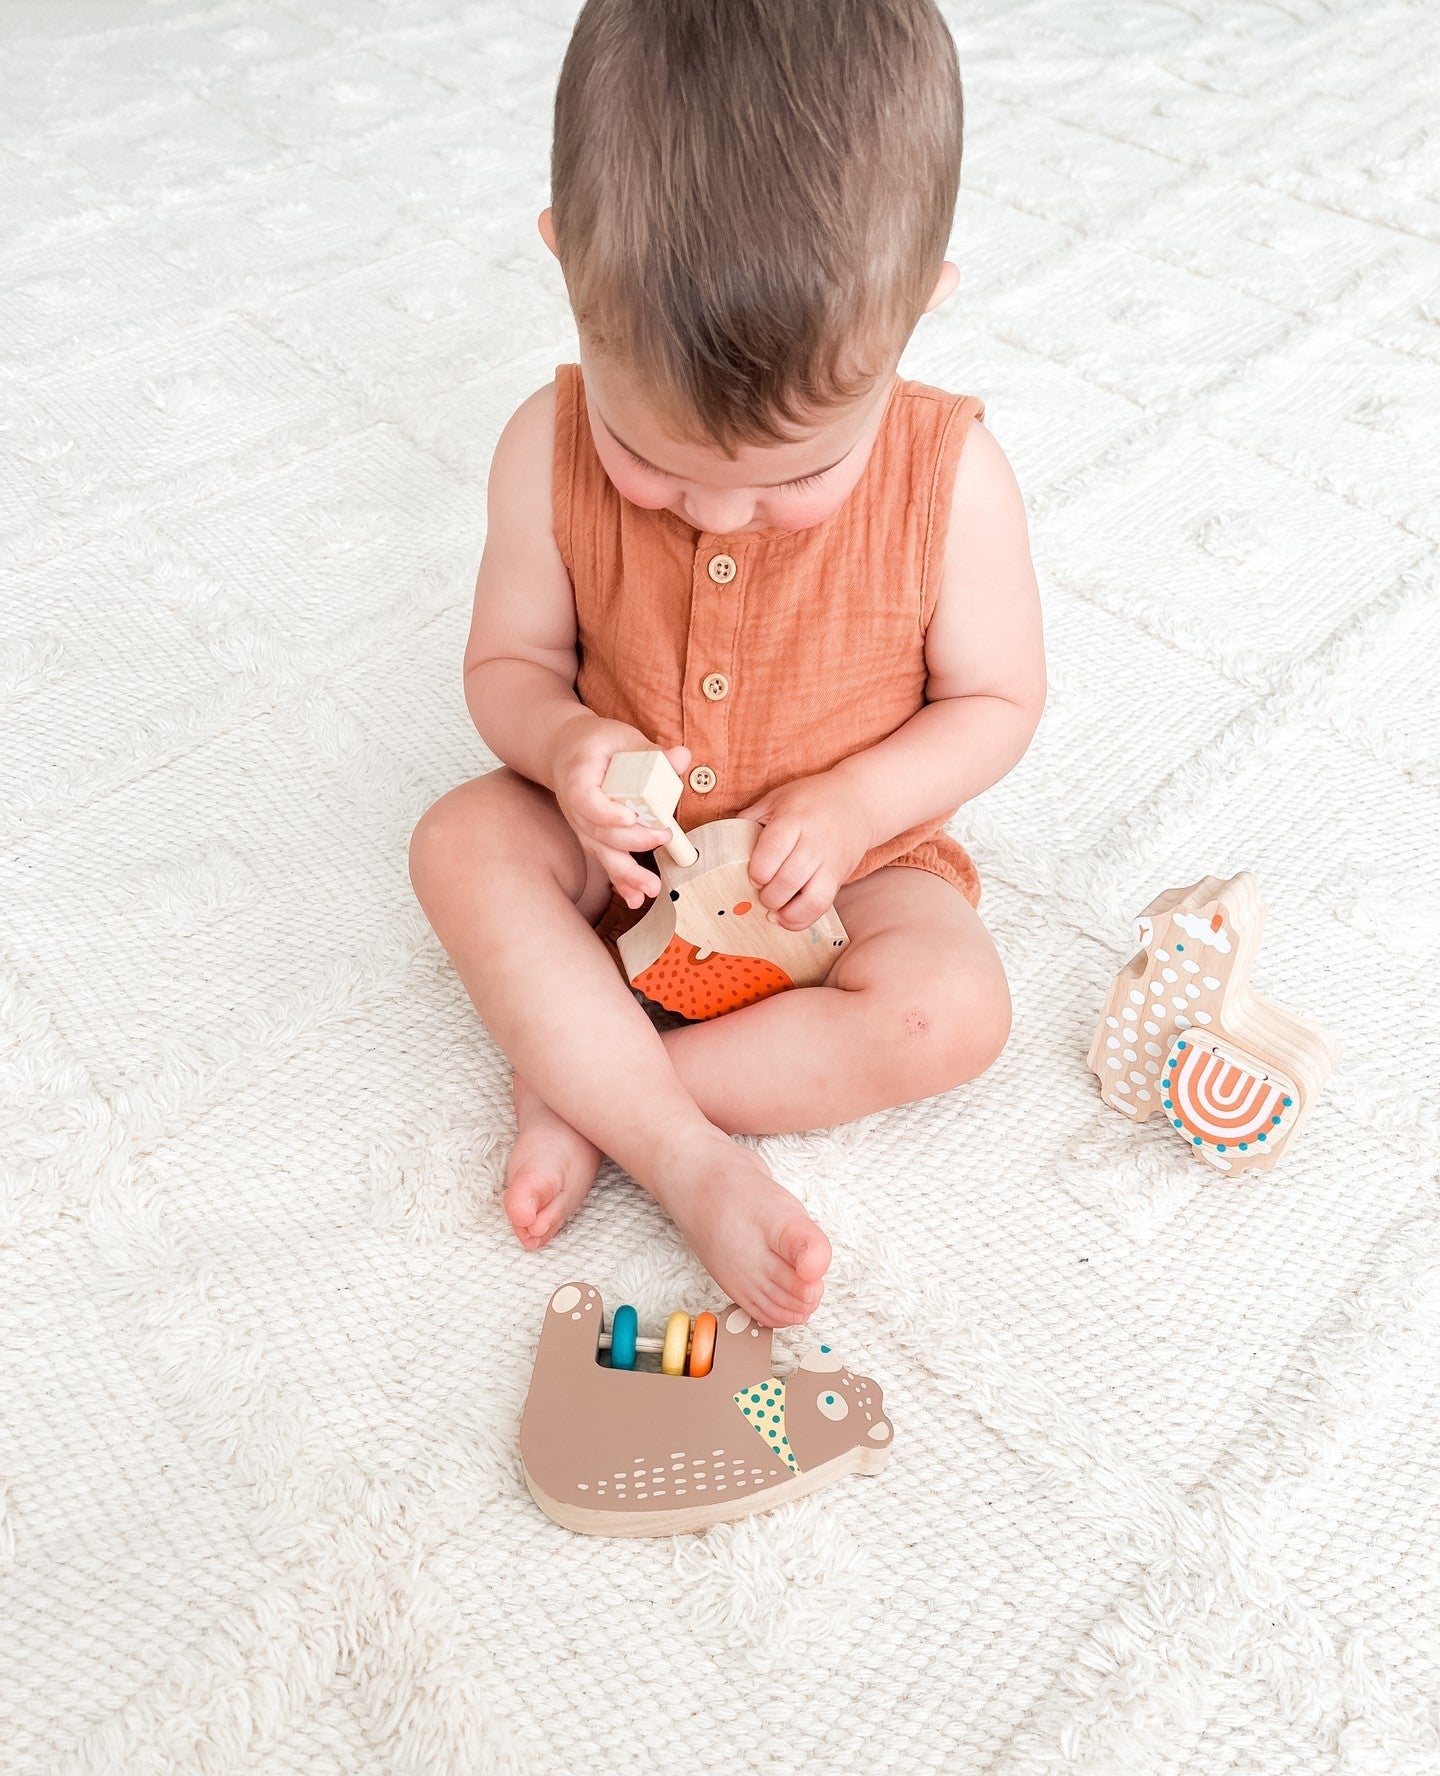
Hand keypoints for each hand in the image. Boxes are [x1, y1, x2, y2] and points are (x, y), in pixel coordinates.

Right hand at [548, 715, 692, 909]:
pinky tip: (635, 898)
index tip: (629, 817)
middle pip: (599, 831)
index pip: (585, 798)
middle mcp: (575, 807)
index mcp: (578, 776)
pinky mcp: (593, 838)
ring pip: (602, 852)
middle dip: (633, 840)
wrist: (566, 751)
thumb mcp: (623, 737)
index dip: (605, 811)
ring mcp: (582, 826)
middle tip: (662, 837)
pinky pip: (605, 861)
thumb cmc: (597, 743)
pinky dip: (620, 881)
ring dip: (626, 873)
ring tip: (650, 888)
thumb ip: (652, 752)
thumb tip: (682, 757)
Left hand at [736, 769, 875, 930]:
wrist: (859, 802)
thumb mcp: (778, 798)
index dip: (759, 869)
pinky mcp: (840, 877)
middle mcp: (815, 841)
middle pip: (789, 878)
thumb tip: (722, 840)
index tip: (753, 875)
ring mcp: (830, 862)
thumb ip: (750, 818)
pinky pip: (822, 907)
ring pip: (810, 898)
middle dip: (768, 893)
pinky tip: (787, 916)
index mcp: (795, 818)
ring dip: (785, 910)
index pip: (774, 848)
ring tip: (773, 906)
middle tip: (761, 890)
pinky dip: (802, 919)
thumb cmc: (812, 799)